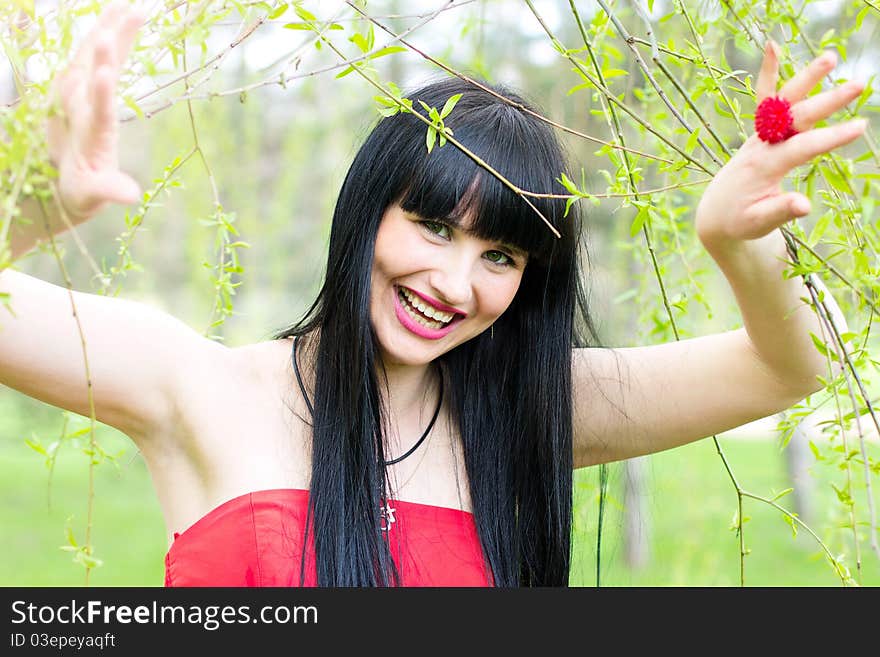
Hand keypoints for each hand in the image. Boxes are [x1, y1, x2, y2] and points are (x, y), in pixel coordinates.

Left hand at [47, 2, 143, 221]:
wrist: (55, 178)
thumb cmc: (79, 190)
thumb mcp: (92, 194)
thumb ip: (109, 190)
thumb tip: (131, 196)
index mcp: (90, 134)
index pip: (96, 110)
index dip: (102, 92)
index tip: (106, 72)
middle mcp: (79, 108)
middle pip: (93, 71)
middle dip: (108, 47)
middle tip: (126, 18)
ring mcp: (76, 94)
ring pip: (92, 56)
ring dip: (111, 31)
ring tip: (132, 8)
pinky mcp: (79, 86)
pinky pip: (94, 55)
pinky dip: (109, 35)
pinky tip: (120, 18)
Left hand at [695, 41, 866, 248]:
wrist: (716, 212)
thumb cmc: (740, 221)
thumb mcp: (758, 224)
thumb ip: (780, 212)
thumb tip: (804, 206)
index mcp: (763, 167)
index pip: (801, 148)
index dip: (830, 138)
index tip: (859, 126)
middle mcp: (760, 145)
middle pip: (796, 118)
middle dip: (826, 102)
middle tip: (859, 85)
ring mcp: (758, 135)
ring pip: (782, 102)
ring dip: (805, 79)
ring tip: (831, 57)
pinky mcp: (760, 131)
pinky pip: (764, 98)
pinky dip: (768, 73)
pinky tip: (772, 46)